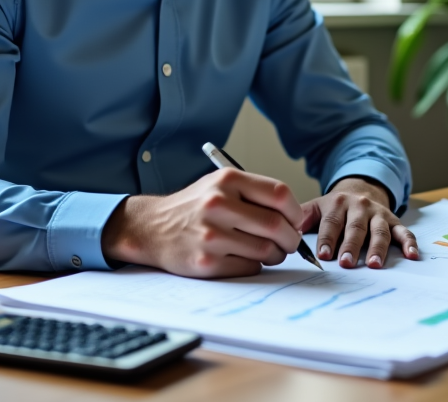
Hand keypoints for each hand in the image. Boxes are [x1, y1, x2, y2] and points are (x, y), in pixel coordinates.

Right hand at [101, 168, 303, 277]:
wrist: (152, 228)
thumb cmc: (194, 207)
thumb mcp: (219, 185)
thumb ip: (255, 194)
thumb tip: (295, 218)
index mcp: (227, 181)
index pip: (280, 194)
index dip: (295, 211)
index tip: (295, 221)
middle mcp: (218, 205)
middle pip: (277, 226)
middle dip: (291, 239)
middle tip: (289, 243)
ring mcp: (211, 235)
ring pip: (266, 250)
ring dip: (275, 254)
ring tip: (268, 251)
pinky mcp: (207, 262)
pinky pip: (250, 267)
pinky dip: (255, 265)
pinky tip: (244, 257)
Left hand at [299, 177, 418, 268]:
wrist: (361, 189)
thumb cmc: (335, 207)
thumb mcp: (316, 207)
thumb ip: (301, 219)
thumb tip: (286, 234)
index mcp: (337, 203)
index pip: (331, 222)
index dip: (327, 239)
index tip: (322, 256)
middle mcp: (360, 207)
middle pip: (355, 227)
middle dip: (350, 246)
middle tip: (346, 263)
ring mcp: (378, 214)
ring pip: (379, 231)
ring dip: (377, 248)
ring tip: (374, 264)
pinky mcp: (394, 220)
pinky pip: (404, 231)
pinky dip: (409, 243)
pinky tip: (412, 256)